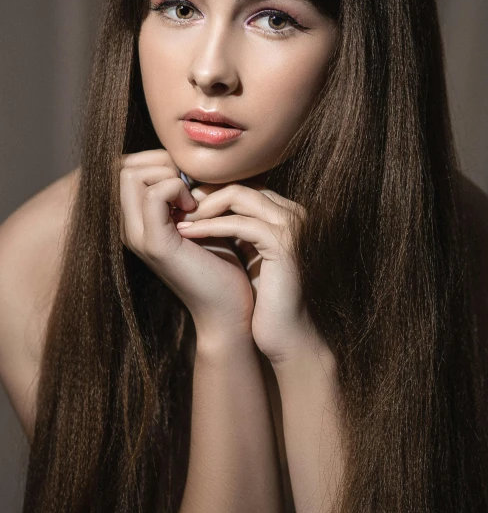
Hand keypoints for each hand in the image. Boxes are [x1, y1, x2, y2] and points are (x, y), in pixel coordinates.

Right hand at [119, 149, 254, 342]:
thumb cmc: (221, 261)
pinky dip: (177, 190)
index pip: (127, 167)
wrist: (229, 307)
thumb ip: (186, 190)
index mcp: (135, 221)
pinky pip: (154, 195)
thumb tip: (188, 156)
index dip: (159, 160)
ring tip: (193, 200)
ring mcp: (136, 236)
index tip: (189, 181)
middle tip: (191, 187)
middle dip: (161, 163)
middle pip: (124, 166)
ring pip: (131, 174)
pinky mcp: (154, 244)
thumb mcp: (200, 217)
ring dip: (168, 176)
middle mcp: (128, 228)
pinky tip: (197, 209)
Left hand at [176, 182, 323, 363]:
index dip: (206, 191)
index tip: (177, 204)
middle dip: (201, 194)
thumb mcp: (243, 250)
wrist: (283, 330)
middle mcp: (291, 211)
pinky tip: (187, 235)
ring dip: (202, 207)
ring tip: (176, 220)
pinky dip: (209, 227)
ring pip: (239, 195)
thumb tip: (194, 203)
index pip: (240, 183)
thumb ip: (232, 225)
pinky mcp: (284, 244)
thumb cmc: (260, 296)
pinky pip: (241, 223)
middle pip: (239, 182)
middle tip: (171, 207)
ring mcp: (291, 225)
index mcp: (283, 211)